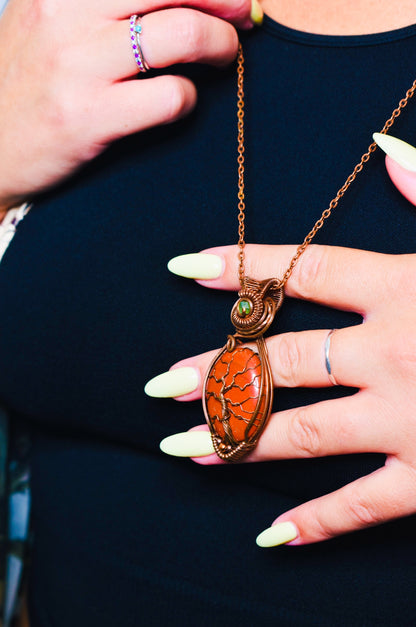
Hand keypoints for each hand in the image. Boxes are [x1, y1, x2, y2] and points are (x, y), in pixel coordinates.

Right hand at [0, 0, 258, 209]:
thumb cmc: (26, 82)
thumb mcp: (46, 16)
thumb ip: (95, 0)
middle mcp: (65, 12)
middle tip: (244, 14)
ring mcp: (76, 65)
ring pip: (181, 32)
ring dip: (221, 44)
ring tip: (227, 56)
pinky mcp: (88, 117)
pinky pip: (170, 96)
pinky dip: (190, 98)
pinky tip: (181, 101)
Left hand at [147, 241, 415, 545]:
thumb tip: (386, 144)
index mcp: (406, 288)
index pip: (303, 271)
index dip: (240, 266)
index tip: (184, 268)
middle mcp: (395, 352)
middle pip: (284, 360)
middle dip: (216, 372)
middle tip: (160, 387)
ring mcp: (411, 419)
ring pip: (304, 432)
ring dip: (237, 440)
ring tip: (181, 448)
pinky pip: (363, 506)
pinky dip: (316, 522)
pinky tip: (269, 534)